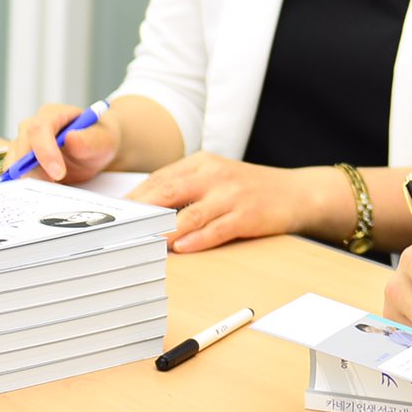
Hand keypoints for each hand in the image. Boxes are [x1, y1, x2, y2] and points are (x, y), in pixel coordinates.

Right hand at [9, 102, 119, 183]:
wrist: (96, 149)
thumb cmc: (100, 140)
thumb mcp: (103, 140)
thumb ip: (89, 140)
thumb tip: (71, 139)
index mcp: (53, 114)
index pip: (39, 128)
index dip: (45, 151)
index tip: (59, 173)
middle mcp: (33, 126)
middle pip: (21, 146)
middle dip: (34, 170)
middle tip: (52, 187)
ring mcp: (25, 144)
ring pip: (15, 162)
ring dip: (28, 179)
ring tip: (51, 189)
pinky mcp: (22, 161)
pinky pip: (15, 174)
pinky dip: (25, 184)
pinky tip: (41, 191)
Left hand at [129, 153, 308, 252]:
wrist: (297, 192)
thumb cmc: (250, 189)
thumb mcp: (216, 177)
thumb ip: (185, 187)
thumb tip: (145, 210)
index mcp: (202, 162)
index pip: (159, 180)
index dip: (134, 199)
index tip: (113, 216)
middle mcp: (215, 174)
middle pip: (169, 192)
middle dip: (140, 212)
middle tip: (117, 229)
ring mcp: (232, 194)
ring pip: (190, 214)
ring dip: (164, 231)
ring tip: (142, 243)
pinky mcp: (247, 214)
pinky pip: (216, 229)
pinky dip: (197, 240)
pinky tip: (181, 248)